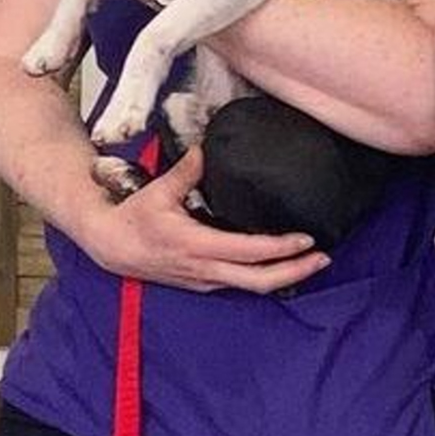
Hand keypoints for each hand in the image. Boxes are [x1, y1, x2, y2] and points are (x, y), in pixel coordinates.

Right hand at [78, 146, 330, 293]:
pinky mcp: (202, 283)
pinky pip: (240, 284)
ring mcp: (205, 280)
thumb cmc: (134, 218)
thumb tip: (205, 148)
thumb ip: (185, 172)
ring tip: (309, 262)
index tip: (307, 238)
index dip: (282, 248)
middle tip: (322, 258)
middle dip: (296, 271)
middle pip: (261, 281)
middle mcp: (206, 269)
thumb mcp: (157, 191)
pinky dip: (263, 277)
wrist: (111, 247)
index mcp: (197, 245)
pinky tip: (276, 265)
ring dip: (284, 277)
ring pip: (253, 287)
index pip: (250, 251)